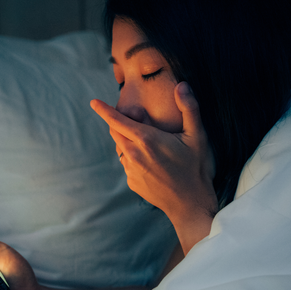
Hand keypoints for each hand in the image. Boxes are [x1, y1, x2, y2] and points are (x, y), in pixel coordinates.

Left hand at [91, 82, 217, 252]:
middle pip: (115, 132)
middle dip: (122, 123)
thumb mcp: (197, 136)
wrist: (190, 203)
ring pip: (121, 148)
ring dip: (129, 142)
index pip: (117, 120)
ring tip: (154, 148)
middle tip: (143, 123)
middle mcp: (134, 154)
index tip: (93, 102)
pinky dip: (134, 158)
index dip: (104, 110)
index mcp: (147, 139)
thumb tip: (182, 85)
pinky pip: (127, 164)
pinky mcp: (131, 182)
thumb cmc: (195, 168)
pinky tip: (154, 164)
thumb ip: (189, 108)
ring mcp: (131, 170)